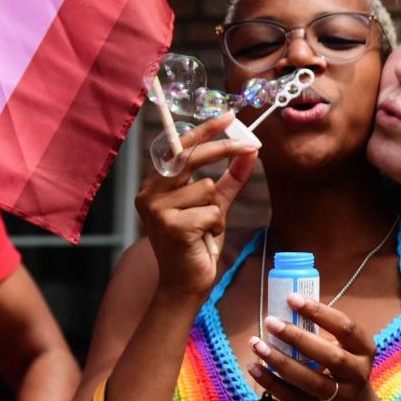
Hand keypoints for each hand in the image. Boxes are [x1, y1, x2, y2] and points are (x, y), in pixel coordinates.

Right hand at [135, 112, 258, 299]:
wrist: (186, 284)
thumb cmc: (198, 243)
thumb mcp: (216, 205)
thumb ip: (232, 178)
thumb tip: (250, 150)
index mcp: (156, 185)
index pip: (179, 148)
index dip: (204, 131)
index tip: (228, 116)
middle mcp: (150, 193)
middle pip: (190, 158)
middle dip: (223, 149)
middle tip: (251, 145)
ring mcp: (157, 209)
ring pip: (207, 188)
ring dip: (217, 210)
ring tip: (206, 230)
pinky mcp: (171, 226)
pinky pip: (211, 212)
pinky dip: (216, 225)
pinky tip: (203, 240)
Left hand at [247, 294, 382, 400]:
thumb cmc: (342, 371)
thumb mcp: (343, 349)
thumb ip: (321, 334)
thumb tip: (283, 312)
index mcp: (364, 350)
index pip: (345, 327)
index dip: (319, 312)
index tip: (292, 298)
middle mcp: (357, 373)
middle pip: (329, 355)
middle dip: (297, 337)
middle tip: (271, 322)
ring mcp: (339, 395)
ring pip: (309, 379)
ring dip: (280, 360)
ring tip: (256, 344)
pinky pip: (292, 396)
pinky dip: (270, 382)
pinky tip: (254, 367)